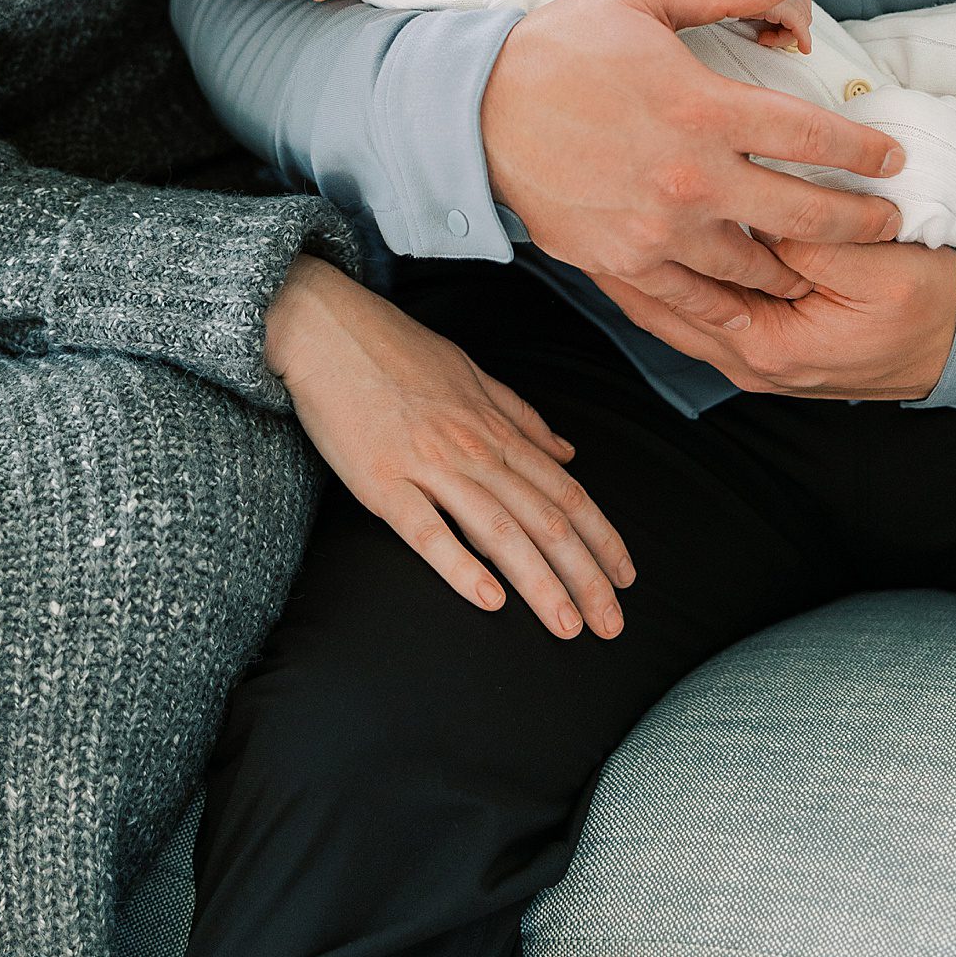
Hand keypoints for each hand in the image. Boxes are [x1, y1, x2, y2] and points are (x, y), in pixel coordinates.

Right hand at [265, 256, 633, 639]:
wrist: (329, 329)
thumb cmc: (398, 351)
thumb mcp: (472, 374)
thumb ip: (522, 417)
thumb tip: (568, 451)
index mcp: (496, 428)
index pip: (566, 492)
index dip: (602, 538)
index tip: (626, 577)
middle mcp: (474, 449)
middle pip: (544, 520)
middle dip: (584, 576)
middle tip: (611, 625)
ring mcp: (429, 466)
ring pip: (499, 531)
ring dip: (540, 583)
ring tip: (568, 626)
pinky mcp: (382, 482)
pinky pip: (427, 531)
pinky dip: (461, 566)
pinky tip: (489, 599)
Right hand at [482, 0, 904, 334]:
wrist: (477, 111)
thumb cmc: (561, 47)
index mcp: (703, 106)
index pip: (813, 135)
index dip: (865, 150)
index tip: (892, 159)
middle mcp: (691, 177)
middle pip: (806, 214)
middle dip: (861, 223)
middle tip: (889, 223)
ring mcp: (659, 229)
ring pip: (757, 268)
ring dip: (802, 269)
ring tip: (830, 266)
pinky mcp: (625, 263)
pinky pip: (697, 298)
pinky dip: (736, 303)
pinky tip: (760, 300)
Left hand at [591, 236, 955, 401]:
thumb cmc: (927, 305)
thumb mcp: (871, 269)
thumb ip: (804, 241)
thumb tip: (746, 205)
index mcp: (767, 348)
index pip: (678, 294)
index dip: (637, 244)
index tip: (603, 194)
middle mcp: (750, 361)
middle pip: (660, 306)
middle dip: (618, 258)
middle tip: (576, 202)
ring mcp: (756, 357)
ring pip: (676, 309)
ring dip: (640, 265)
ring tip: (597, 214)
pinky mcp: (768, 342)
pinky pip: (704, 308)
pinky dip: (675, 275)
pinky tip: (652, 239)